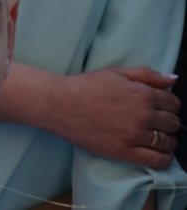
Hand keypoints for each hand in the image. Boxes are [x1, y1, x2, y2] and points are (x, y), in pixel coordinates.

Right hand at [48, 67, 179, 167]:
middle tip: (158, 122)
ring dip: (168, 140)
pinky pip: (156, 159)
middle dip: (169, 122)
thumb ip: (146, 74)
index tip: (161, 108)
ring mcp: (134, 135)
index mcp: (142, 94)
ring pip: (167, 141)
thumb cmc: (85, 86)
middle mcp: (142, 115)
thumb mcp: (115, 73)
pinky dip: (165, 158)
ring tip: (158, 137)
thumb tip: (172, 79)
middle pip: (172, 123)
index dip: (169, 105)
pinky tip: (162, 154)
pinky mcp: (124, 151)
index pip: (173, 103)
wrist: (59, 104)